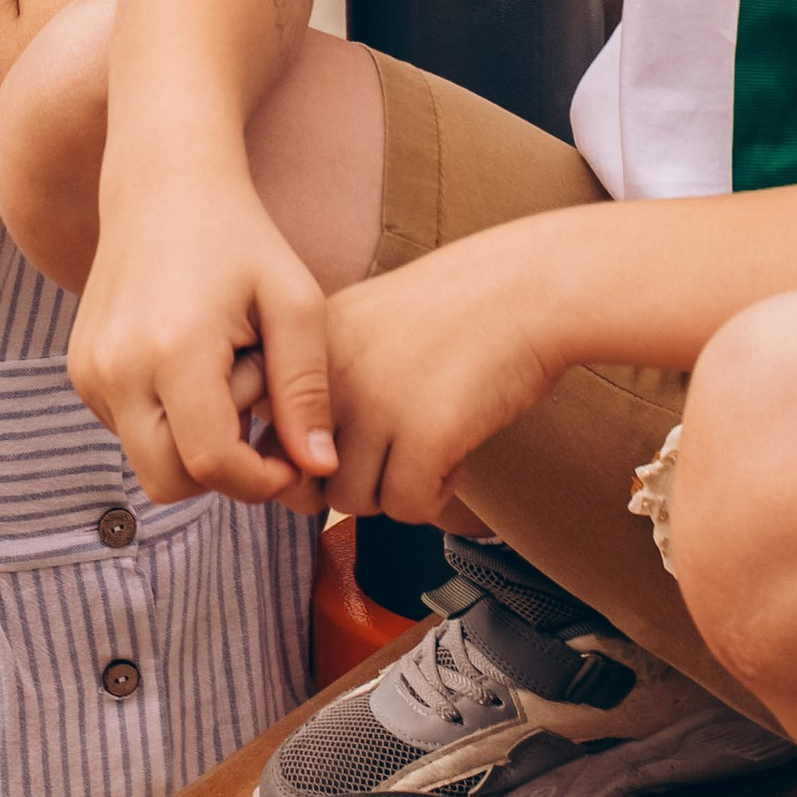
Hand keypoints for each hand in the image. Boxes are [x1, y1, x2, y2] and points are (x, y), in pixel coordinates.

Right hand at [67, 170, 340, 509]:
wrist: (165, 183)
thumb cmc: (243, 240)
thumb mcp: (295, 303)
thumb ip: (307, 391)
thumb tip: (320, 470)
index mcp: (173, 350)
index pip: (212, 465)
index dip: (259, 479)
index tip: (291, 456)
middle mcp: (117, 368)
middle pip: (169, 483)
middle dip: (222, 470)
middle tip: (257, 414)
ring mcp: (90, 371)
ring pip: (147, 462)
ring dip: (193, 443)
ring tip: (224, 376)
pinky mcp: (80, 370)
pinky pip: (128, 432)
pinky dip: (167, 421)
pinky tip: (193, 367)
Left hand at [320, 228, 568, 524]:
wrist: (530, 287)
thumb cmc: (455, 314)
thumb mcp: (364, 326)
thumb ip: (324, 385)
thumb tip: (300, 484)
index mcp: (309, 344)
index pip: (266, 435)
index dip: (303, 460)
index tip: (348, 448)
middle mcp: (329, 372)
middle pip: (303, 479)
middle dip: (347, 484)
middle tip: (391, 460)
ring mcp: (374, 403)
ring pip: (350, 502)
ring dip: (392, 491)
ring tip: (428, 453)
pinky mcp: (423, 434)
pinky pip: (406, 508)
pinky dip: (434, 497)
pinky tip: (456, 459)